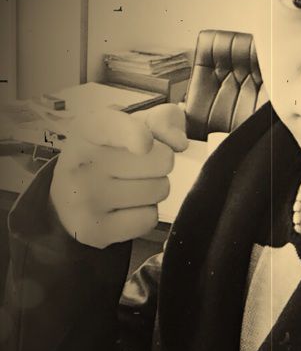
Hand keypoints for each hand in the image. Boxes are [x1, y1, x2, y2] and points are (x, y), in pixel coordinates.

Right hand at [50, 103, 187, 248]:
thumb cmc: (114, 150)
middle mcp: (80, 162)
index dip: (135, 135)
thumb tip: (178, 142)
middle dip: (160, 162)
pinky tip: (125, 207)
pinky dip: (145, 213)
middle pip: (162, 160)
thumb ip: (163, 119)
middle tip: (138, 165)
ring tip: (130, 185)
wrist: (72, 193)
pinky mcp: (91, 231)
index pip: (112, 128)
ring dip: (154, 188)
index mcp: (88, 128)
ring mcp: (82, 199)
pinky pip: (149, 219)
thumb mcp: (136, 123)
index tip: (144, 144)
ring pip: (159, 190)